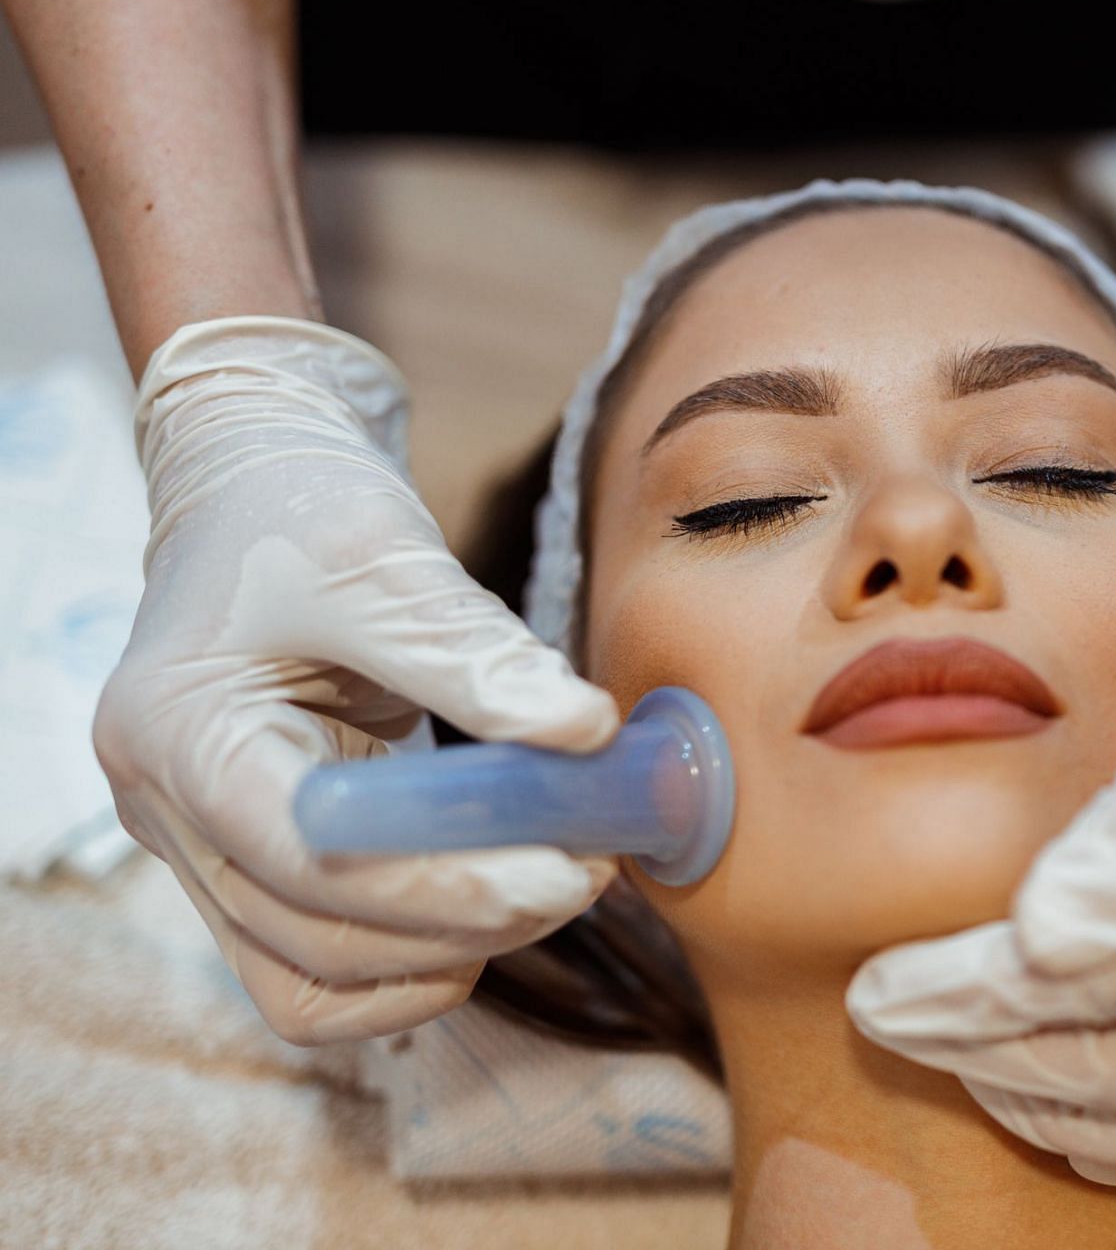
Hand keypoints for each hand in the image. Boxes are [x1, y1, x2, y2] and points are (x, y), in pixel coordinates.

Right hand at [95, 317, 620, 1044]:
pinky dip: (406, 965)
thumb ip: (480, 653)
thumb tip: (587, 735)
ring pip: (312, 981)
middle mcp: (166, 810)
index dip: (444, 885)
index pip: (309, 857)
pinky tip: (488, 912)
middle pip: (314, 936)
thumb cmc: (303, 511)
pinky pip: (314, 971)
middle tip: (588, 874)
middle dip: (465, 923)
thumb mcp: (386, 556)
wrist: (253, 495)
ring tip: (550, 887)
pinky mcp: (249, 866)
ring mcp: (198, 849)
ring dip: (442, 955)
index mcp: (178, 729)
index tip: (567, 868)